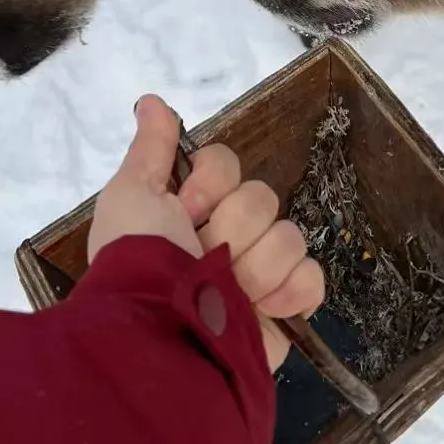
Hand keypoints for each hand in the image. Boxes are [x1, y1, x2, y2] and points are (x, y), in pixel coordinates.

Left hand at [88, 94, 324, 370]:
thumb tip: (152, 102)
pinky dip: (292, 291)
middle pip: (261, 198)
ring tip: (229, 293)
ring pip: (288, 236)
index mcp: (190, 212)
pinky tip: (265, 306)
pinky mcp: (284, 310)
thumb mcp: (131, 198)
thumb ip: (150, 151)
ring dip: (256, 266)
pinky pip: (312, 278)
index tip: (187, 209)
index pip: (226, 165)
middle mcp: (225, 239)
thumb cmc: (141, 261)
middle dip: (233, 228)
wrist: (165, 342)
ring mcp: (258, 275)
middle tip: (205, 256)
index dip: (211, 183)